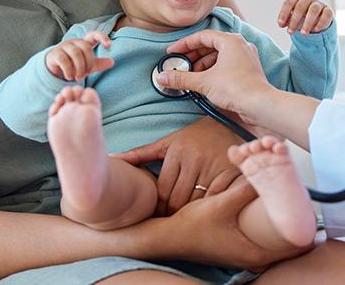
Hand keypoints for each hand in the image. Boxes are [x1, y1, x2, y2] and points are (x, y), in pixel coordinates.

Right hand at [45, 31, 113, 80]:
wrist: (55, 70)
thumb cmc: (74, 65)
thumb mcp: (88, 65)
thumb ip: (99, 64)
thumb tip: (112, 62)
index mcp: (84, 42)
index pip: (94, 34)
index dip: (102, 37)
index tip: (109, 46)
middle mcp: (74, 42)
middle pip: (86, 48)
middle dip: (88, 63)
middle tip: (86, 74)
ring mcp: (64, 46)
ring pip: (76, 53)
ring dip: (79, 68)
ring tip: (79, 78)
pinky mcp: (55, 53)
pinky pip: (64, 60)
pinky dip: (69, 70)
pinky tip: (70, 77)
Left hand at [112, 117, 242, 214]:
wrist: (232, 122)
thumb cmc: (196, 136)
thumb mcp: (169, 142)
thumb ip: (141, 153)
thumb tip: (112, 159)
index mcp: (177, 151)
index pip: (162, 191)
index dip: (158, 207)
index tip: (158, 214)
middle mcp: (195, 158)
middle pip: (178, 200)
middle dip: (172, 214)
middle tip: (171, 222)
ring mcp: (214, 166)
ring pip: (196, 203)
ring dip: (190, 214)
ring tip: (187, 219)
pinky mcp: (231, 173)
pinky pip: (216, 200)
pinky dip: (210, 209)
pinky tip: (207, 211)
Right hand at [155, 177, 308, 268]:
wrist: (168, 238)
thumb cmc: (192, 227)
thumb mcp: (220, 205)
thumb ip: (243, 189)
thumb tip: (263, 172)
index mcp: (255, 252)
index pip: (295, 247)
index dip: (306, 231)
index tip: (312, 213)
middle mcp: (253, 258)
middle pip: (287, 244)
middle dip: (295, 223)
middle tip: (302, 203)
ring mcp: (246, 254)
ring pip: (275, 241)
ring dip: (282, 223)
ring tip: (289, 203)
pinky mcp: (239, 247)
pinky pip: (263, 238)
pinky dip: (269, 226)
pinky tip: (267, 209)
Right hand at [156, 30, 274, 122]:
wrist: (261, 106)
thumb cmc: (237, 88)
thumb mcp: (204, 82)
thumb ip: (181, 78)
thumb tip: (162, 77)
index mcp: (230, 41)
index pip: (202, 36)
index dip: (184, 44)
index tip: (172, 52)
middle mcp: (240, 45)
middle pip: (210, 46)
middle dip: (193, 56)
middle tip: (179, 65)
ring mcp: (245, 58)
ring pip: (218, 56)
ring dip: (202, 65)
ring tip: (190, 77)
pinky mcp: (247, 71)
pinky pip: (226, 65)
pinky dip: (213, 71)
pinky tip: (203, 82)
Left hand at [277, 0, 333, 34]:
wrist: (319, 19)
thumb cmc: (303, 18)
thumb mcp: (294, 19)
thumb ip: (287, 21)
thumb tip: (281, 24)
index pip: (289, 3)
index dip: (284, 13)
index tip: (280, 25)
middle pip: (300, 6)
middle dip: (294, 20)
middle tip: (290, 32)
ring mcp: (319, 4)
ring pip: (314, 9)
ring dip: (308, 22)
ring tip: (303, 34)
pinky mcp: (328, 10)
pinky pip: (326, 14)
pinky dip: (321, 22)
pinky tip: (315, 30)